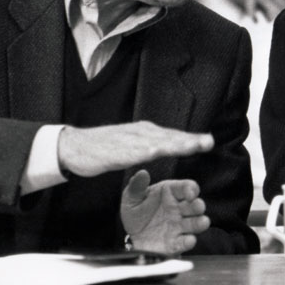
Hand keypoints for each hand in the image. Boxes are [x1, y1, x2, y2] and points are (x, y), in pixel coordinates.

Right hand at [58, 122, 213, 177]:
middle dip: (190, 140)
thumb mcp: (131, 146)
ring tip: (193, 145)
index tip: (208, 141)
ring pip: (157, 142)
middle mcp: (140, 133)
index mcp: (145, 133)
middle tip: (209, 141)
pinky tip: (157, 151)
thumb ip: (148, 146)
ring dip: (176, 143)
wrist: (74, 146)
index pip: (172, 136)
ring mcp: (129, 141)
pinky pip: (134, 151)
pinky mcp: (117, 151)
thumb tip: (165, 147)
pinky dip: (147, 150)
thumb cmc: (103, 148)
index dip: (190, 139)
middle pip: (170, 137)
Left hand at [120, 170, 209, 255]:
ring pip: (195, 223)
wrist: (131, 236)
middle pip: (194, 205)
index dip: (191, 189)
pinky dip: (189, 242)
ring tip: (203, 222)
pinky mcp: (176, 243)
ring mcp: (179, 226)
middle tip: (198, 206)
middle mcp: (179, 209)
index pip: (186, 187)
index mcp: (171, 193)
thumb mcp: (132, 198)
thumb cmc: (135, 212)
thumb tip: (142, 173)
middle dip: (198, 205)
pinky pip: (184, 242)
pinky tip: (189, 240)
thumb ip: (137, 186)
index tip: (190, 193)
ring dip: (200, 223)